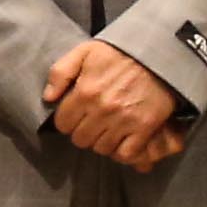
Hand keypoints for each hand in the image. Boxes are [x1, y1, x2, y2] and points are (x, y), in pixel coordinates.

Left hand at [43, 40, 187, 168]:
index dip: (67, 121)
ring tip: (107, 130)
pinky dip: (122, 152)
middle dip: (83, 132)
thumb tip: (48, 97)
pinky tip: (122, 140)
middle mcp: (103, 109)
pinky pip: (126, 153)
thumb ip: (60, 72)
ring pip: (101, 148)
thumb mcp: (84, 52)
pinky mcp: (145, 127)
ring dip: (102, 142)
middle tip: (92, 123)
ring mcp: (124, 120)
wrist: (159, 54)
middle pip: (81, 139)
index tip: (76, 116)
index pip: (63, 124)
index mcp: (85, 91)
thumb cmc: (120, 53)